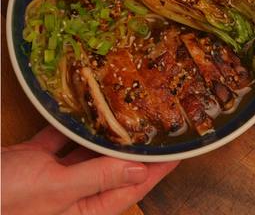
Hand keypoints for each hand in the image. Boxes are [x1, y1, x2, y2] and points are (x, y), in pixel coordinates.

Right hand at [2, 126, 178, 214]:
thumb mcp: (55, 189)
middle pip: (114, 166)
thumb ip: (97, 177)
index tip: (178, 151)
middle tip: (155, 125)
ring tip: (129, 113)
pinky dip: (74, 125)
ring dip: (107, 134)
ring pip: (90, 151)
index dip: (157, 170)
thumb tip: (139, 170)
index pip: (131, 186)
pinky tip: (86, 108)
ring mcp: (57, 174)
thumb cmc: (6, 198)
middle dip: (135, 147)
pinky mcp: (40, 157)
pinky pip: (64, 138)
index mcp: (84, 209)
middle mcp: (75, 193)